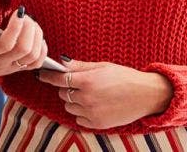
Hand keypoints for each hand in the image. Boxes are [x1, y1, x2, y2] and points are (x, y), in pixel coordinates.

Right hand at [0, 6, 47, 82]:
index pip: (5, 44)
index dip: (15, 28)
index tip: (19, 12)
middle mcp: (2, 63)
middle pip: (24, 49)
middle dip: (30, 29)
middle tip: (27, 16)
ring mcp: (13, 67)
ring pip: (33, 55)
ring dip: (37, 36)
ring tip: (32, 23)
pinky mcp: (21, 68)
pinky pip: (37, 62)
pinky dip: (42, 49)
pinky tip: (38, 36)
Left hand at [38, 59, 173, 129]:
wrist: (145, 95)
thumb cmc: (125, 77)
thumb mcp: (103, 66)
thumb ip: (80, 66)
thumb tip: (62, 62)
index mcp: (87, 81)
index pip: (59, 79)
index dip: (48, 76)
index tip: (41, 74)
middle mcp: (86, 98)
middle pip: (63, 94)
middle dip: (67, 88)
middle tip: (80, 83)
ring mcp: (91, 113)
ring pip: (69, 107)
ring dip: (74, 101)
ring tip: (90, 94)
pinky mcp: (96, 124)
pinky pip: (79, 118)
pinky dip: (82, 112)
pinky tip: (95, 104)